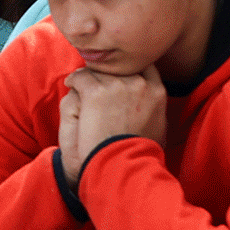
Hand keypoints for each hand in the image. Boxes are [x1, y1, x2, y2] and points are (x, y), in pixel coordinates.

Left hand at [60, 65, 166, 183]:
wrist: (122, 164)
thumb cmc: (139, 152)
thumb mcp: (159, 127)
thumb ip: (155, 107)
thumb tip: (153, 100)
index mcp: (156, 91)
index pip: (143, 65)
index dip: (127, 69)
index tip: (116, 76)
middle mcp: (138, 84)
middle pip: (118, 66)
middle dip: (106, 72)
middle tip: (95, 80)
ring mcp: (116, 86)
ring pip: (97, 70)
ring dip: (88, 77)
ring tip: (80, 84)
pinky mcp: (95, 92)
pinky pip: (80, 77)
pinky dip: (74, 81)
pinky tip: (71, 85)